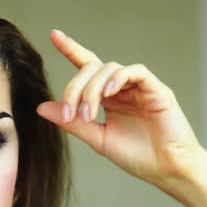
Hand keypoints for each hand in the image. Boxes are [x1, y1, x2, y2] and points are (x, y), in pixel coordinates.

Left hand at [37, 30, 201, 186]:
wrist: (165, 170)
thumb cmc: (136, 156)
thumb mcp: (98, 138)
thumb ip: (72, 122)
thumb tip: (41, 107)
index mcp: (108, 98)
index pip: (87, 67)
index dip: (71, 49)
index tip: (54, 36)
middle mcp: (121, 88)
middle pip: (92, 69)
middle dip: (75, 87)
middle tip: (70, 113)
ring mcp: (138, 87)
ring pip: (109, 69)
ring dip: (92, 90)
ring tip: (88, 114)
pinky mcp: (156, 89)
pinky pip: (135, 71)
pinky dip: (117, 79)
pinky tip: (108, 94)